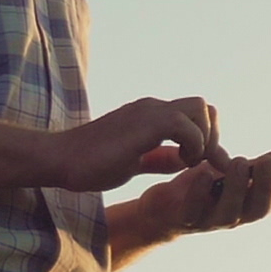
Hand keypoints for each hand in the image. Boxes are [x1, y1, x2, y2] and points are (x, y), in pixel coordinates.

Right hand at [44, 96, 223, 189]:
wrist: (59, 159)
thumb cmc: (90, 164)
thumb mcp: (134, 162)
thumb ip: (159, 159)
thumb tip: (183, 160)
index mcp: (150, 116)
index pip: (194, 113)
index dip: (207, 138)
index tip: (203, 165)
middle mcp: (152, 108)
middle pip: (202, 106)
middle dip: (211, 136)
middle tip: (198, 163)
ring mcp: (148, 112)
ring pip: (199, 109)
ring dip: (203, 139)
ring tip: (188, 162)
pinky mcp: (143, 123)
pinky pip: (184, 124)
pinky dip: (193, 144)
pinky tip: (180, 162)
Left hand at [150, 147, 270, 234]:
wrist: (161, 210)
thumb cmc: (201, 188)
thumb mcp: (231, 173)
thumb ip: (256, 167)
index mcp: (250, 203)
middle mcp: (235, 216)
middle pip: (259, 208)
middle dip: (266, 184)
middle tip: (268, 160)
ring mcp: (210, 221)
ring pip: (230, 213)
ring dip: (236, 186)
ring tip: (237, 161)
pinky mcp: (184, 220)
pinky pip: (193, 211)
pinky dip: (200, 192)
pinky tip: (204, 173)